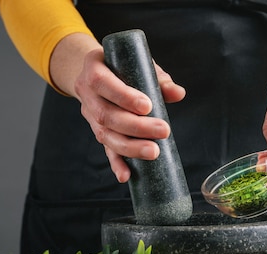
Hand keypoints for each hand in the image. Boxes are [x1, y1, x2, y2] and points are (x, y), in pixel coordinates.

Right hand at [73, 48, 184, 182]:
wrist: (94, 72)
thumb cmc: (122, 66)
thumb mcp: (139, 65)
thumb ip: (158, 79)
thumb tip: (179, 94)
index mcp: (93, 68)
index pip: (103, 83)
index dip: (124, 97)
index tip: (147, 106)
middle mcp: (87, 93)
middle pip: (107, 115)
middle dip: (136, 126)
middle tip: (163, 131)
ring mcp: (90, 115)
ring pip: (105, 135)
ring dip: (130, 147)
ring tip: (153, 152)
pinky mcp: (98, 131)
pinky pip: (106, 149)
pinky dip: (116, 163)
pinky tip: (126, 175)